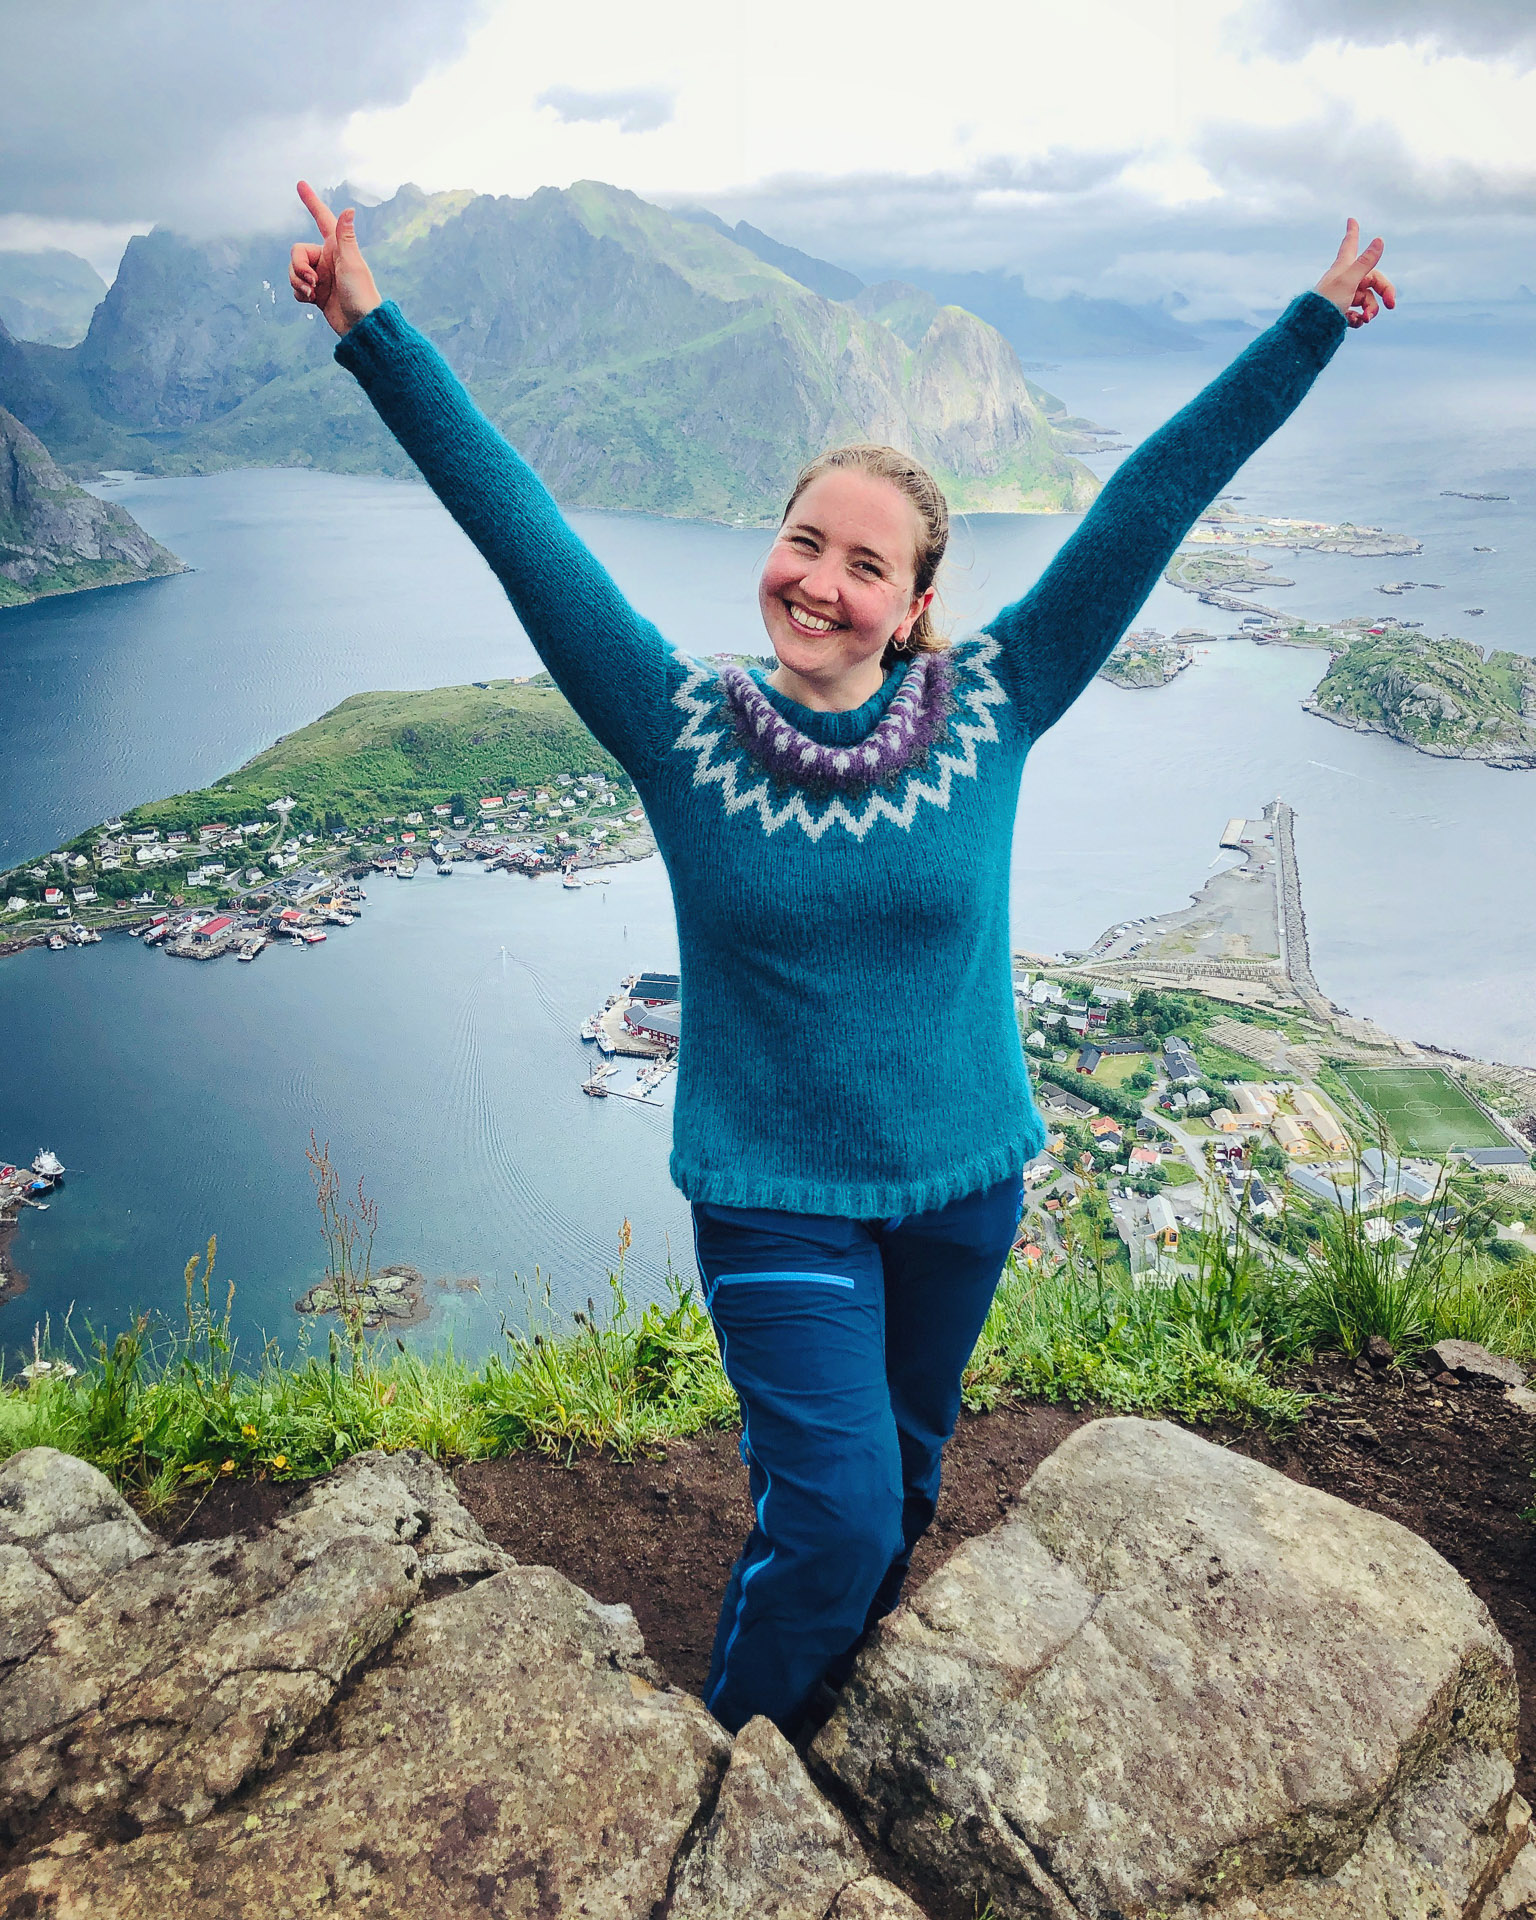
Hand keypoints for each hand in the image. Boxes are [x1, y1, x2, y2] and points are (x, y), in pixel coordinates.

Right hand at [289, 180, 381, 336]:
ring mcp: (321, 276)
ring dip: (297, 282)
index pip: (321, 218)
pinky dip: (300, 294)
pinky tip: (312, 302)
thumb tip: (349, 209)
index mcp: (336, 247)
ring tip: (312, 294)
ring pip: (294, 270)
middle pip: (297, 252)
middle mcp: (327, 258)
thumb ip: (345, 237)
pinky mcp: (316, 293)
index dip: (311, 201)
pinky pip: (297, 287)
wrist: (360, 327)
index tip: (300, 184)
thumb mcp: (351, 264)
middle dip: (298, 267)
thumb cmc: (361, 294)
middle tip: (313, 282)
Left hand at [1314, 219, 1395, 329]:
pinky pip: (1357, 314)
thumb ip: (1365, 262)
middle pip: (1372, 280)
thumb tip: (1379, 239)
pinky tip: (1354, 322)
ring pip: (1366, 300)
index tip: (1350, 220)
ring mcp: (1343, 296)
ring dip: (1370, 310)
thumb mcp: (1349, 281)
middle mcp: (1345, 280)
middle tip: (1391, 304)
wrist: (1310, 330)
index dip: (1352, 232)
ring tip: (1365, 319)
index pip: (1350, 244)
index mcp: (1344, 267)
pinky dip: (1359, 319)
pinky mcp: (1341, 312)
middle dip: (1384, 292)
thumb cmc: (1328, 302)